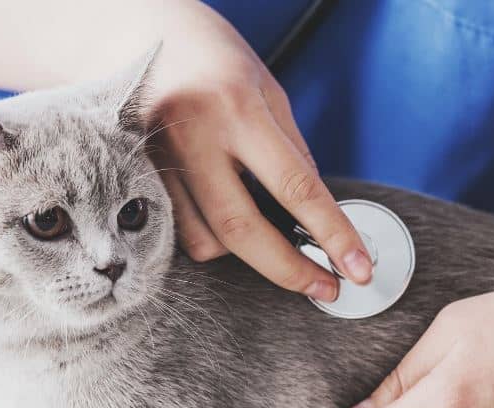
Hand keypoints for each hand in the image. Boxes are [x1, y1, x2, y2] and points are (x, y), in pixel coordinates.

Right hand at [145, 2, 371, 298]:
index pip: (294, 186)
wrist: (135, 32)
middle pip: (243, 229)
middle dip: (290, 270)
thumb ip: (291, 151)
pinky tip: (223, 215)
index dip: (332, 235)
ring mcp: (156, 161)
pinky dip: (210, 236)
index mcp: (235, 107)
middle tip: (325, 289)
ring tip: (264, 231)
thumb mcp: (267, 89)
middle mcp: (191, 136)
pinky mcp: (135, 179)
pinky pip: (178, 231)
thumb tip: (320, 216)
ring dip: (244, 252)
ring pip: (206, 240)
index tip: (358, 269)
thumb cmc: (211, 56)